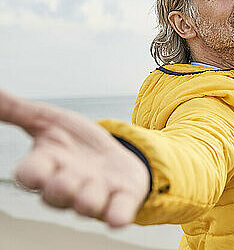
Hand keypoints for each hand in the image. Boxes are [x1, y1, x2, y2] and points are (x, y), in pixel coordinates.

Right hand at [0, 89, 149, 227]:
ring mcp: (96, 195)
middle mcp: (69, 184)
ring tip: (96, 185)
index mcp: (48, 165)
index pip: (30, 175)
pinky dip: (117, 215)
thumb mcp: (49, 120)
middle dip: (61, 187)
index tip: (34, 171)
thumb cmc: (77, 143)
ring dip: (89, 198)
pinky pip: (117, 213)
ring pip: (86, 205)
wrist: (117, 158)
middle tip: (68, 179)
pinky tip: (117, 219)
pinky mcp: (121, 200)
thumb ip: (16, 110)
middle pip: (56, 194)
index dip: (31, 174)